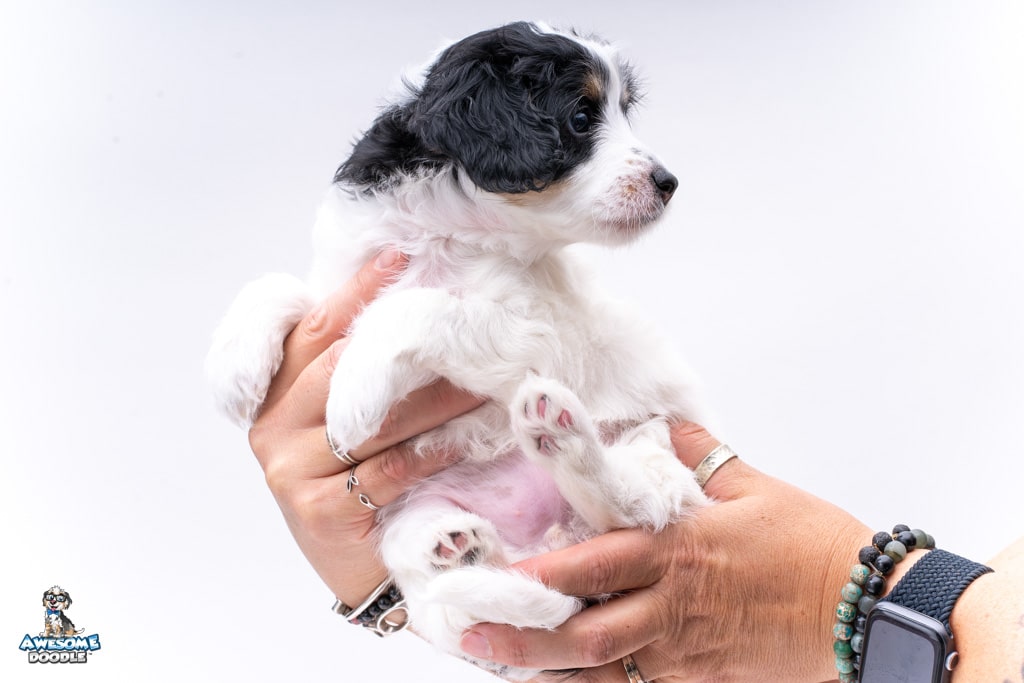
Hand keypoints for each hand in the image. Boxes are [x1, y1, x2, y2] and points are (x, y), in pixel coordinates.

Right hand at [246, 250, 483, 606]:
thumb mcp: (348, 420)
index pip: (312, 328)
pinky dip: (430, 451)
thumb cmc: (358, 482)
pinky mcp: (317, 510)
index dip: (355, 291)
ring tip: (479, 378)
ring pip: (369, 419)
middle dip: (403, 346)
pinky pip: (386, 469)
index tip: (400, 255)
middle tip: (462, 320)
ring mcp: (289, 468)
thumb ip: (355, 370)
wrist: (359, 567)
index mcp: (275, 392)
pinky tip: (464, 437)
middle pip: (340, 368)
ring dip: (432, 398)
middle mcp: (273, 425)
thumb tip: (410, 304)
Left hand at [459, 422, 871, 682]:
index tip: (495, 577)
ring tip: (501, 667)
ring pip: (604, 672)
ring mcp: (686, 651)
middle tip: (473, 635)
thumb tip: (665, 423)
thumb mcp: (755, 486)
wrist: (869, 610)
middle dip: (524, 639)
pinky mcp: (704, 680)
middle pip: (585, 633)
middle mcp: (672, 605)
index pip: (594, 565)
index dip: (539, 576)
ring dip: (549, 671)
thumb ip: (699, 455)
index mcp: (678, 550)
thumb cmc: (813, 544)